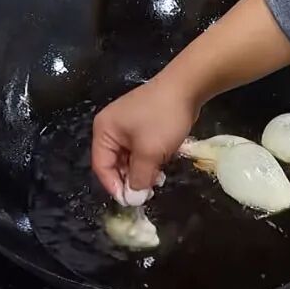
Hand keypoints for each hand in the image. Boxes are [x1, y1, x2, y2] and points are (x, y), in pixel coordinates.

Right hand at [91, 0, 289, 200]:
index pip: (101, 167)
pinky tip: (162, 168)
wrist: (187, 86)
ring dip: (141, 172)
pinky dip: (148, 161)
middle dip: (130, 180)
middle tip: (147, 194)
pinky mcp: (143, 124)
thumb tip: (133, 198)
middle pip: (114, 163)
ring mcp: (127, 125)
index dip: (114, 187)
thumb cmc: (163, 119)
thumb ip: (139, 178)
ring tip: (157, 182)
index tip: (131, 202)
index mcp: (104, 131)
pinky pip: (140, 149)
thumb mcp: (150, 153)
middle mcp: (110, 127)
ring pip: (129, 158)